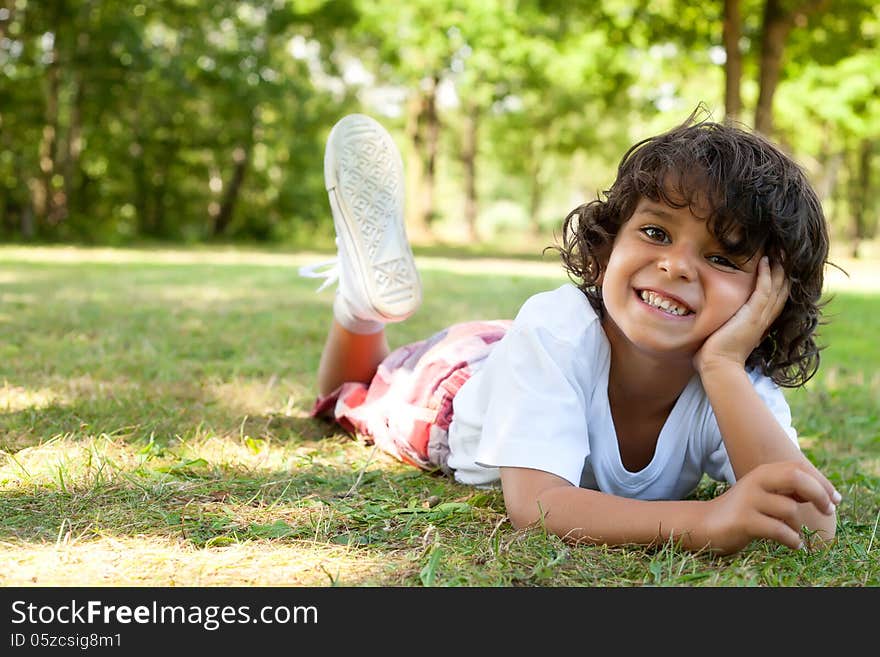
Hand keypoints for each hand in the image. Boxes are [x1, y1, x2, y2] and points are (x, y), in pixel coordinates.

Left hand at [694, 256, 789, 374]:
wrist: (717, 367)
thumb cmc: (714, 355)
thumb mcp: (723, 334)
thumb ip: (723, 324)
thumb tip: (711, 319)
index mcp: (759, 323)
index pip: (774, 298)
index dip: (778, 281)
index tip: (778, 264)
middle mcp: (764, 319)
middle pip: (781, 290)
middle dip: (785, 270)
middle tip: (785, 251)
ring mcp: (760, 317)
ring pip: (777, 287)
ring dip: (779, 267)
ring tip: (780, 250)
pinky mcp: (753, 315)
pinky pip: (764, 290)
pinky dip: (766, 275)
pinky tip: (766, 261)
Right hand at [698, 461, 839, 553]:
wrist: (707, 524)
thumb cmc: (743, 510)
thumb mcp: (765, 493)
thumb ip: (788, 489)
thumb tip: (823, 493)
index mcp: (763, 472)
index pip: (798, 467)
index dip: (821, 481)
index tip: (835, 499)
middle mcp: (755, 481)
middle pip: (796, 478)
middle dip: (819, 494)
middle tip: (828, 510)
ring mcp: (748, 500)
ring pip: (790, 510)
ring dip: (800, 526)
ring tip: (796, 535)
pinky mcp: (743, 521)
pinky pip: (779, 531)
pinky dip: (793, 540)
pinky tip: (794, 545)